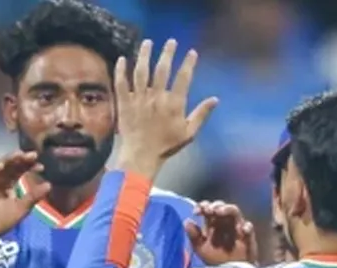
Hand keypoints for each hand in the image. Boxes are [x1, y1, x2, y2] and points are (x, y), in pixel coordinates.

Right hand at [0, 152, 49, 241]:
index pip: (20, 171)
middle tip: (33, 155)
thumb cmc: (1, 221)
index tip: (41, 166)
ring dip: (8, 160)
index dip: (30, 166)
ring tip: (19, 155)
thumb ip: (33, 197)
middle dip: (21, 159)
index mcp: (10, 184)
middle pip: (11, 165)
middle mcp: (0, 179)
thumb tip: (49, 185)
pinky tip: (1, 166)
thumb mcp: (21, 209)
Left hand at [114, 39, 218, 177]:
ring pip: (141, 71)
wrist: (141, 156)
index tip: (192, 52)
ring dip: (144, 55)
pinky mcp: (124, 104)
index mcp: (174, 104)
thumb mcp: (189, 133)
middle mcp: (156, 98)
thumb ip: (201, 114)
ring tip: (147, 43)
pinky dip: (121, 70)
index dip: (188, 63)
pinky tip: (122, 58)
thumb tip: (215, 99)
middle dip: (168, 53)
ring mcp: (139, 100)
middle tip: (171, 42)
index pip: (183, 78)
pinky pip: (121, 83)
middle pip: (162, 69)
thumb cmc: (166, 146)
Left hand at [185, 200, 257, 265]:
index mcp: (212, 224)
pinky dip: (246, 227)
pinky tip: (241, 230)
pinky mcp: (248, 236)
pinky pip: (249, 228)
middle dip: (215, 205)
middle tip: (209, 210)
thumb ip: (194, 236)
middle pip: (222, 207)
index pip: (208, 209)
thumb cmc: (215, 260)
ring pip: (235, 212)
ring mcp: (237, 228)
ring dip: (227, 209)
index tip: (196, 212)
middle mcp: (224, 223)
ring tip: (219, 211)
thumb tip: (187, 221)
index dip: (202, 206)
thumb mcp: (200, 249)